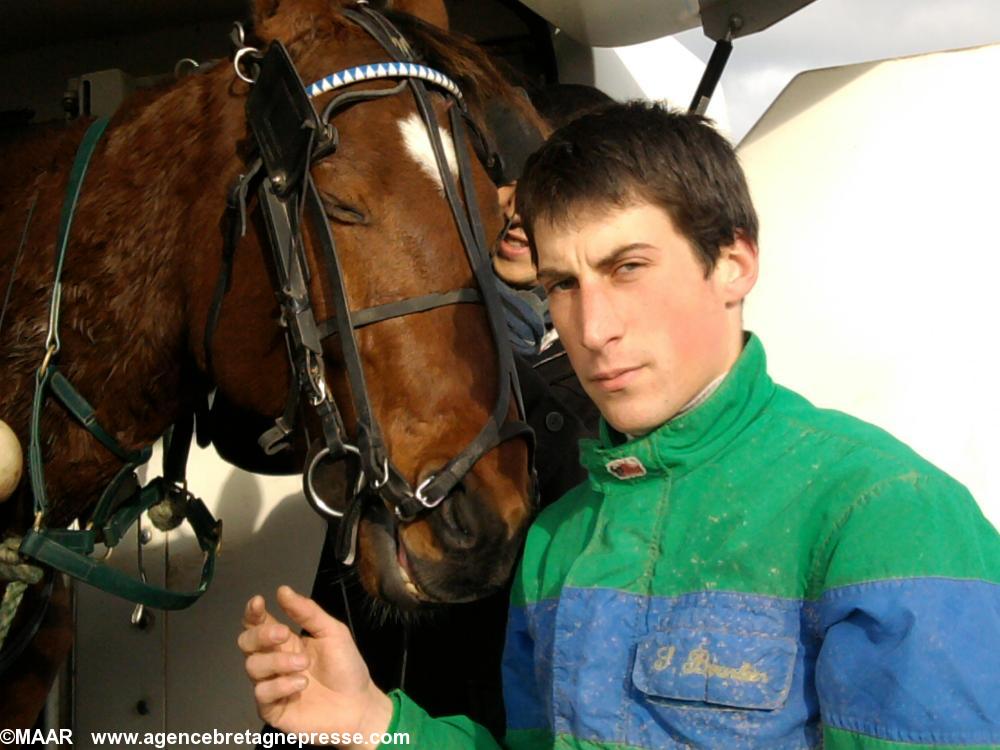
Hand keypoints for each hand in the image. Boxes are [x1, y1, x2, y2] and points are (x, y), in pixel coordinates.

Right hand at [238, 585, 392, 743]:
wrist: (358, 704)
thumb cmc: (346, 667)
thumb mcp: (332, 632)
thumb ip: (308, 612)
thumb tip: (283, 590)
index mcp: (285, 641)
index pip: (258, 623)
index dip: (253, 612)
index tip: (259, 602)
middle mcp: (273, 661)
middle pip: (246, 642)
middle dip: (261, 634)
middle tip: (284, 633)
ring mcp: (270, 685)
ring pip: (253, 666)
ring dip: (278, 662)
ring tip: (304, 664)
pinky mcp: (271, 708)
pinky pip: (262, 693)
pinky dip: (281, 685)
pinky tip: (301, 684)